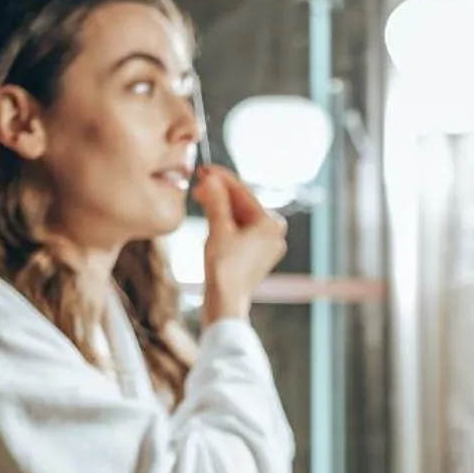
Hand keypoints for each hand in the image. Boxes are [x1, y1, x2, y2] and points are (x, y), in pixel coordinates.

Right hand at [198, 166, 286, 325]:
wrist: (225, 303)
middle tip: (199, 182)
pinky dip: (225, 222)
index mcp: (271, 224)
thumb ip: (216, 201)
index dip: (222, 179)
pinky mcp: (256, 255)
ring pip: (240, 217)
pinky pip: (240, 230)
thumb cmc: (224, 269)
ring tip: (201, 197)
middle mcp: (274, 233)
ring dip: (220, 206)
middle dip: (220, 193)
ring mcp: (266, 245)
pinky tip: (210, 214)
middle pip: (242, 204)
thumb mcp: (218, 229)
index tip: (205, 169)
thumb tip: (212, 179)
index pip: (243, 193)